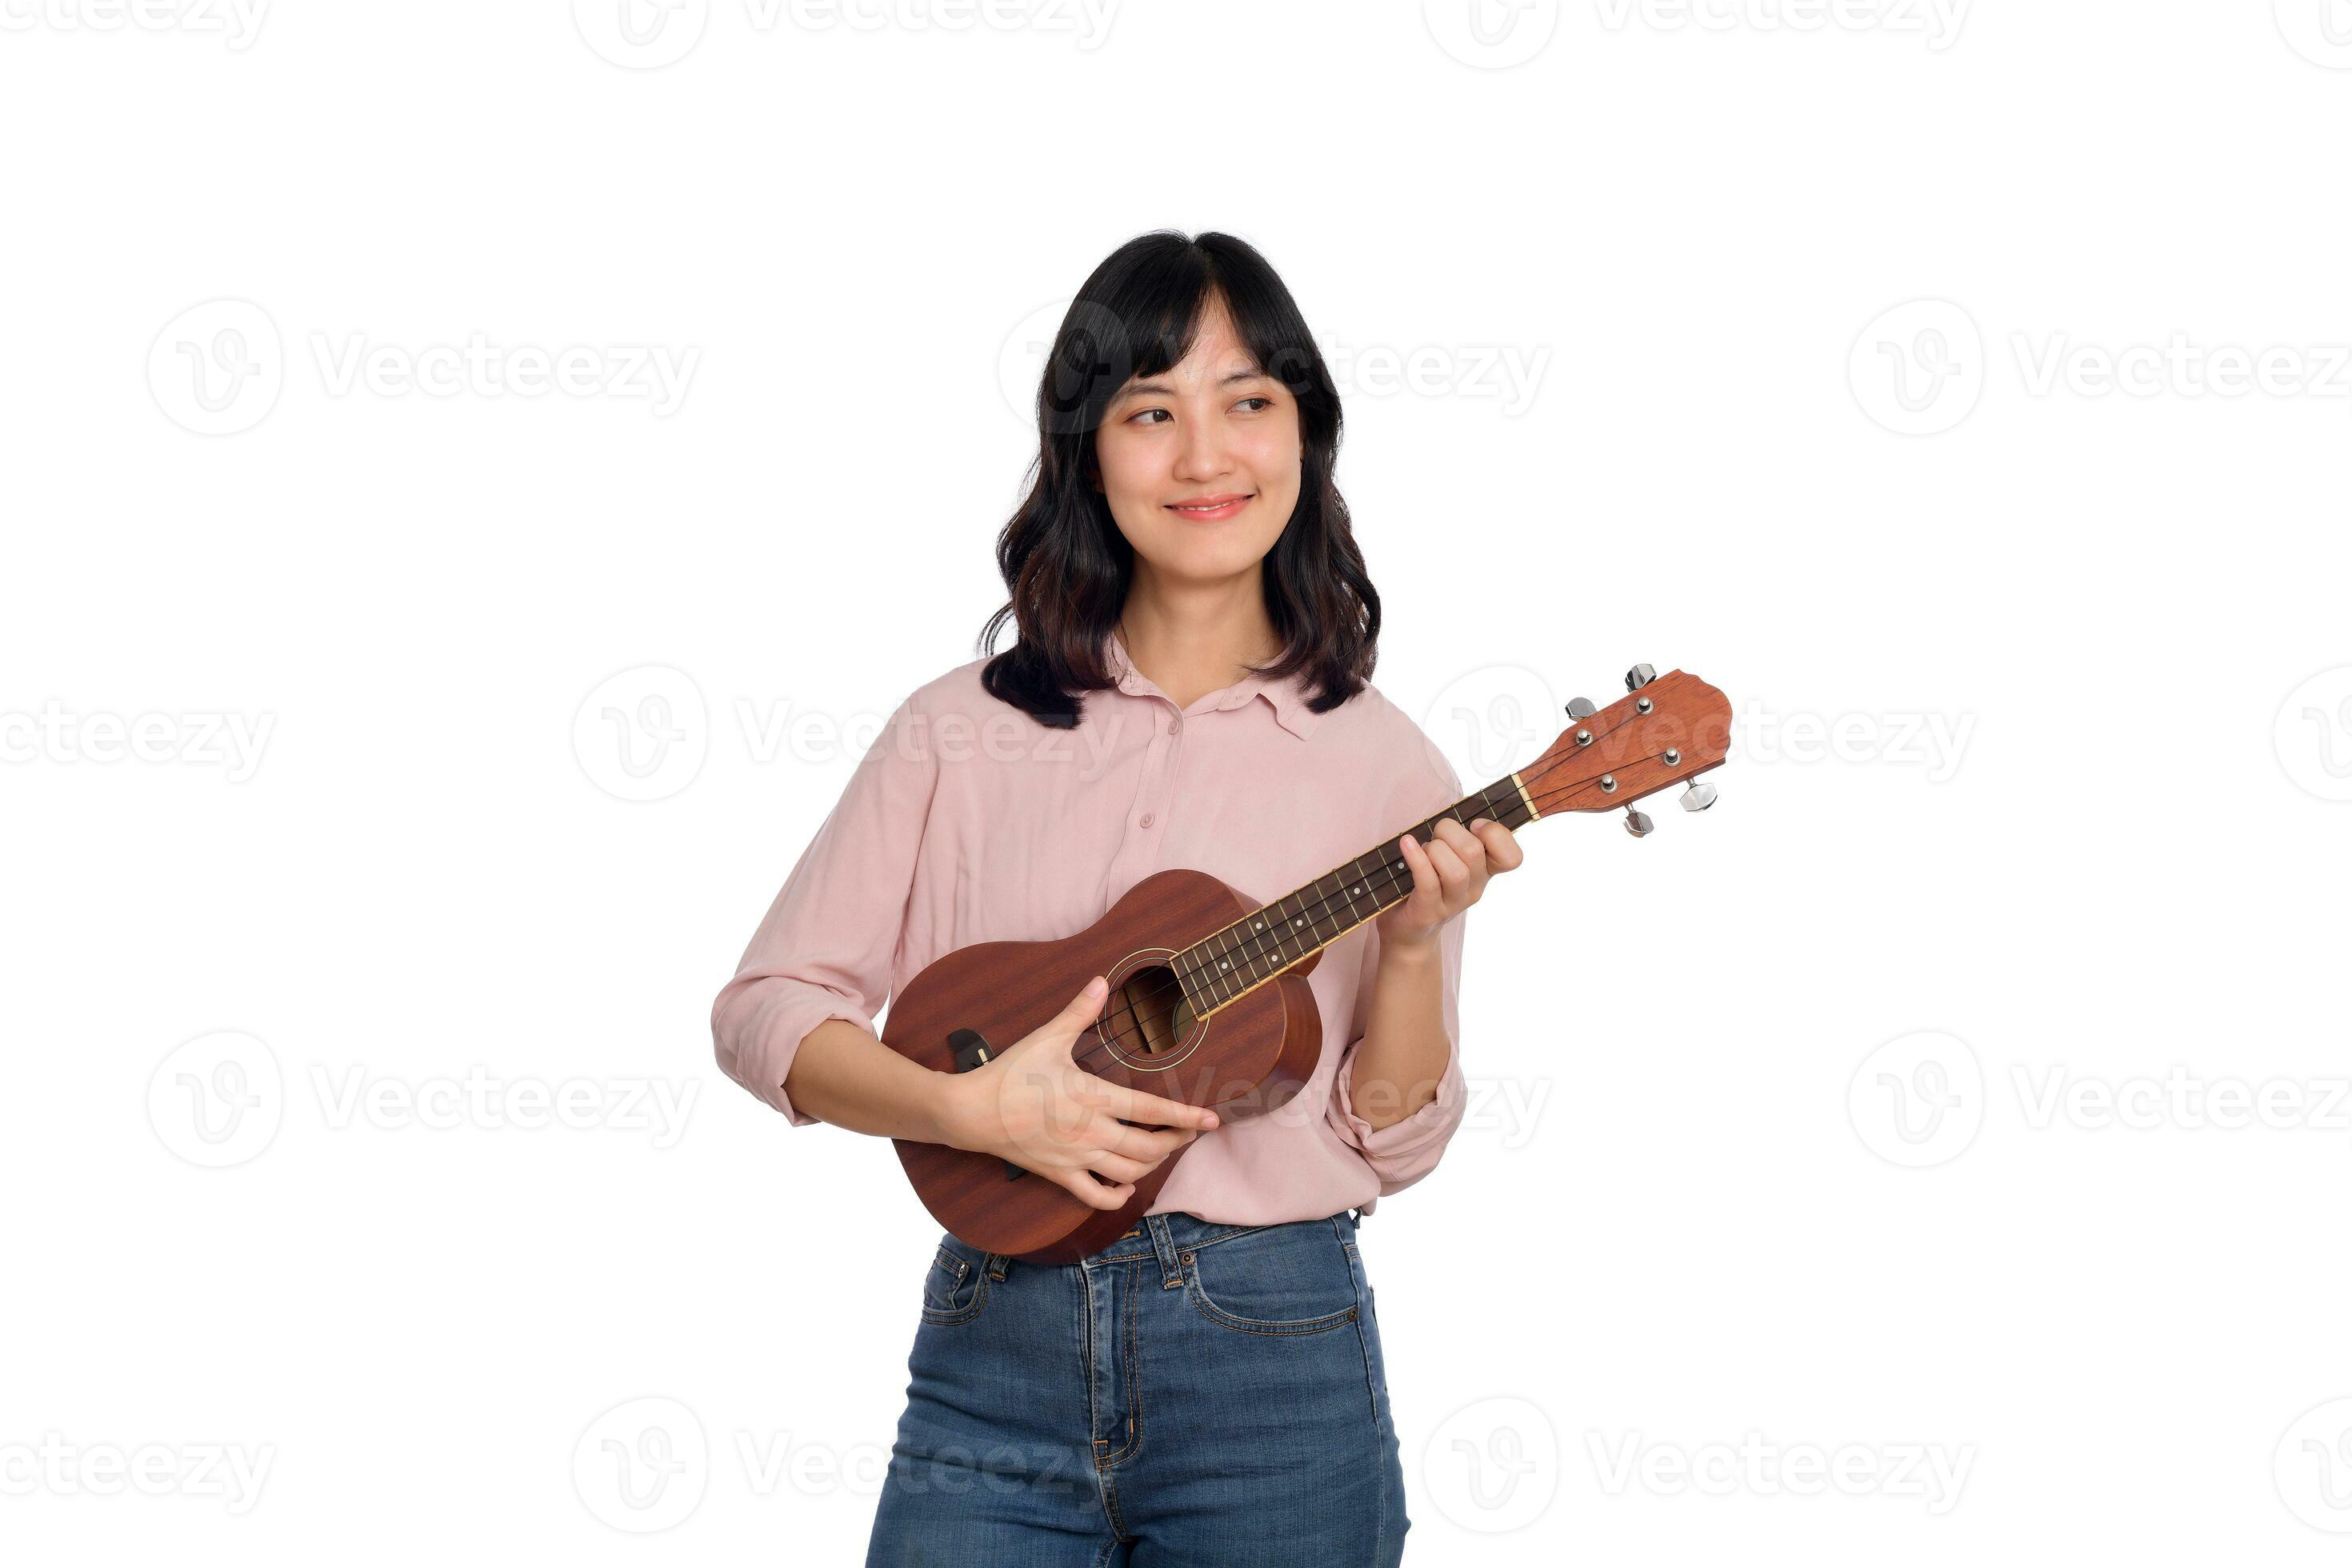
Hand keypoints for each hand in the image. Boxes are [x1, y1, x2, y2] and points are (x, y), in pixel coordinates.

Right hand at [936, 977, 1219, 1210]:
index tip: (1211, 1119)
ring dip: (1153, 1164)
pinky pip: (1096, 1196)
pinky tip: (1127, 1186)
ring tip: (1161, 1150)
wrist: (972, 1111)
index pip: (1151, 1109)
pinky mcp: (1060, 1175)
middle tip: (1188, 1131)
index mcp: (1093, 1096)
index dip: (1186, 1116)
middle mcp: (1091, 1131)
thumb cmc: (1011, 1072)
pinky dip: (1117, 1196)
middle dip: (1176, 1141)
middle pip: (1149, 1147)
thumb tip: (1101, 980)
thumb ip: (1079, 1011)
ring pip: (1130, 1172)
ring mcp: (1076, 1157)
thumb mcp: (1047, 1037)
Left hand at [1376, 816, 1522, 951]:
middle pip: (1474, 852)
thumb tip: (1459, 809)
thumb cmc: (1427, 883)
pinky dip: (1416, 859)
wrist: (1409, 932)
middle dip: (1449, 832)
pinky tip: (1406, 844)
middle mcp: (1475, 888)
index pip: (1513, 858)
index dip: (1496, 834)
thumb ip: (1459, 836)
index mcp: (1485, 872)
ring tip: (1422, 851)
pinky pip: (1428, 882)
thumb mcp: (1450, 857)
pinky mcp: (1428, 911)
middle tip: (1435, 837)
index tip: (1475, 826)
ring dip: (1433, 850)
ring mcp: (1453, 903)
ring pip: (1456, 871)